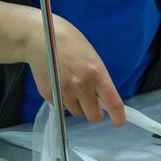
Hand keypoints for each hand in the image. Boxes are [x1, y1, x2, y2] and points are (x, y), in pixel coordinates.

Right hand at [22, 8, 124, 126]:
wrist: (41, 38)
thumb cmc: (72, 46)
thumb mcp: (94, 61)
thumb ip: (100, 82)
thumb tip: (106, 103)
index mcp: (98, 75)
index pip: (113, 103)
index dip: (119, 117)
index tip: (119, 123)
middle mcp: (82, 85)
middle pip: (94, 116)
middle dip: (94, 112)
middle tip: (91, 102)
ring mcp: (64, 91)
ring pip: (77, 112)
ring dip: (77, 105)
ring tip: (72, 85)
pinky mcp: (49, 94)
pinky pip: (61, 107)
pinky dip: (63, 100)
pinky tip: (60, 83)